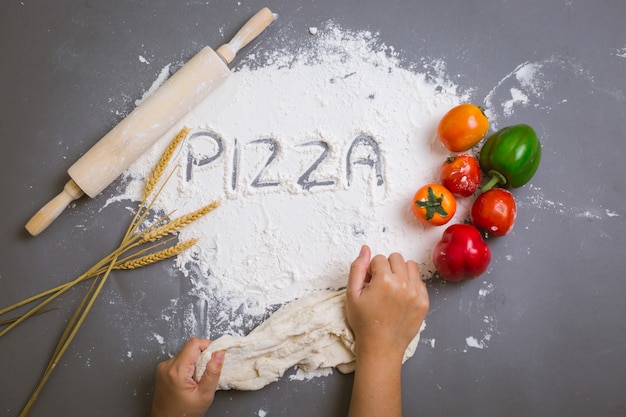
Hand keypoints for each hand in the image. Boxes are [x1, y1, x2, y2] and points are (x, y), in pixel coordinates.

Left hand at [150, 338, 224, 416]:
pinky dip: (188, 366)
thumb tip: (219, 353)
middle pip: (190, 348)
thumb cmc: (183, 414)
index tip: (215, 357)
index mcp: (176, 370)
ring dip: (195, 362)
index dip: (208, 346)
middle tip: (206, 373)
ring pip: (185, 353)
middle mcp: (167, 365)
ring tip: (197, 379)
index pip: (194, 343)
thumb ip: (213, 372)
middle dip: (202, 357)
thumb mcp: (204, 395)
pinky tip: (189, 380)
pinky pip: (180, 360)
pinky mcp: (163, 370)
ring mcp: (163, 367)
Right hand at [346, 245, 428, 416]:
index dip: (372, 270)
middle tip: (381, 284)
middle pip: (396, 258)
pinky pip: (420, 281)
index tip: (370, 284)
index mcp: (384, 280)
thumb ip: (357, 268)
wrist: (381, 347)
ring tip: (392, 288)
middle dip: (387, 267)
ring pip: (411, 266)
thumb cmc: (364, 322)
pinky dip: (410, 284)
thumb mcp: (352, 294)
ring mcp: (416, 293)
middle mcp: (403, 283)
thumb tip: (365, 249)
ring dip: (401, 272)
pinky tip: (401, 297)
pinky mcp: (424, 301)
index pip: (379, 258)